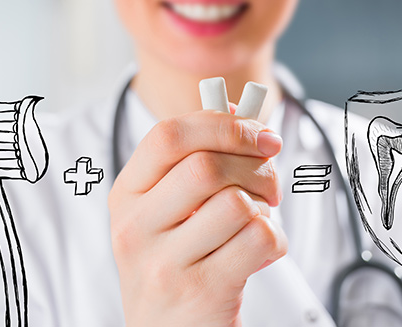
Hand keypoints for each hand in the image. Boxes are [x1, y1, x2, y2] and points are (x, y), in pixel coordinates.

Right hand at [108, 110, 287, 326]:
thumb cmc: (176, 261)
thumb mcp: (168, 210)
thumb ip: (197, 158)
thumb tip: (236, 110)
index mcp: (126, 195)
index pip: (169, 135)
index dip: (222, 124)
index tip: (259, 134)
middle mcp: (136, 227)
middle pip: (207, 166)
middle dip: (255, 166)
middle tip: (270, 182)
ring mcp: (164, 263)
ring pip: (236, 203)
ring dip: (264, 206)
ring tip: (257, 220)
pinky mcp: (201, 291)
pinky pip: (258, 239)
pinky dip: (275, 238)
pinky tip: (260, 251)